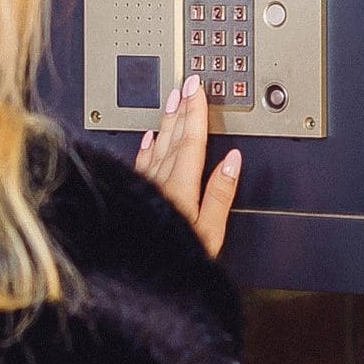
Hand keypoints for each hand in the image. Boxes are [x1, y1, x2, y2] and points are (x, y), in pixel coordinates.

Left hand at [135, 73, 242, 255]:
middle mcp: (159, 184)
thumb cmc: (176, 262)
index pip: (191, 140)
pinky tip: (149, 139)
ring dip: (165, 122)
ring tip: (171, 102)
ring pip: (156, 146)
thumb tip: (231, 160)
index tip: (197, 88)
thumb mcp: (210, 234)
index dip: (195, 111)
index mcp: (181, 189)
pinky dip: (147, 148)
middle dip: (181, 109)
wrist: (135, 279)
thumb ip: (220, 194)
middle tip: (185, 84)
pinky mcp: (132, 196)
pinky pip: (142, 163)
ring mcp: (143, 189)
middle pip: (173, 138)